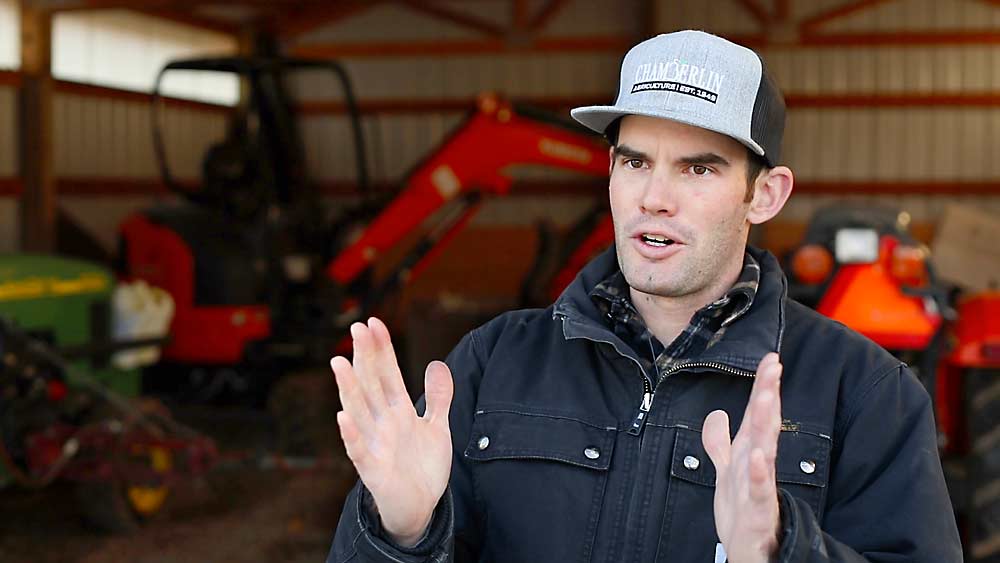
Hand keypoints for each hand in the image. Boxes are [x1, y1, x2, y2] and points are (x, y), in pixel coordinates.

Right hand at [331, 317, 454, 545]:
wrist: (420, 508)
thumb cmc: (422, 467)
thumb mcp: (437, 427)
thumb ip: (438, 397)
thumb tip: (436, 363)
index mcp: (397, 410)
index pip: (387, 372)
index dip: (381, 348)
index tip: (374, 322)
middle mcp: (382, 422)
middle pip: (371, 384)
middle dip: (365, 357)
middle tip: (357, 328)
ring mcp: (375, 444)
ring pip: (359, 411)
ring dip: (349, 388)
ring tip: (339, 362)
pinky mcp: (373, 470)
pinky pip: (359, 450)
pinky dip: (350, 434)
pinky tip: (341, 416)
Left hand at [702, 353, 782, 562]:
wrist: (751, 552)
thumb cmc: (743, 512)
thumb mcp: (725, 471)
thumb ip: (720, 443)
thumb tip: (716, 415)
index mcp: (750, 453)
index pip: (758, 413)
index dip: (763, 386)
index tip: (771, 359)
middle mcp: (758, 465)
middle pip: (764, 424)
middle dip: (768, 395)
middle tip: (773, 368)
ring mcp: (760, 487)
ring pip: (765, 451)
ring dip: (766, 423)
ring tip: (767, 396)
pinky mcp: (758, 512)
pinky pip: (759, 491)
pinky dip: (759, 474)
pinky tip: (758, 456)